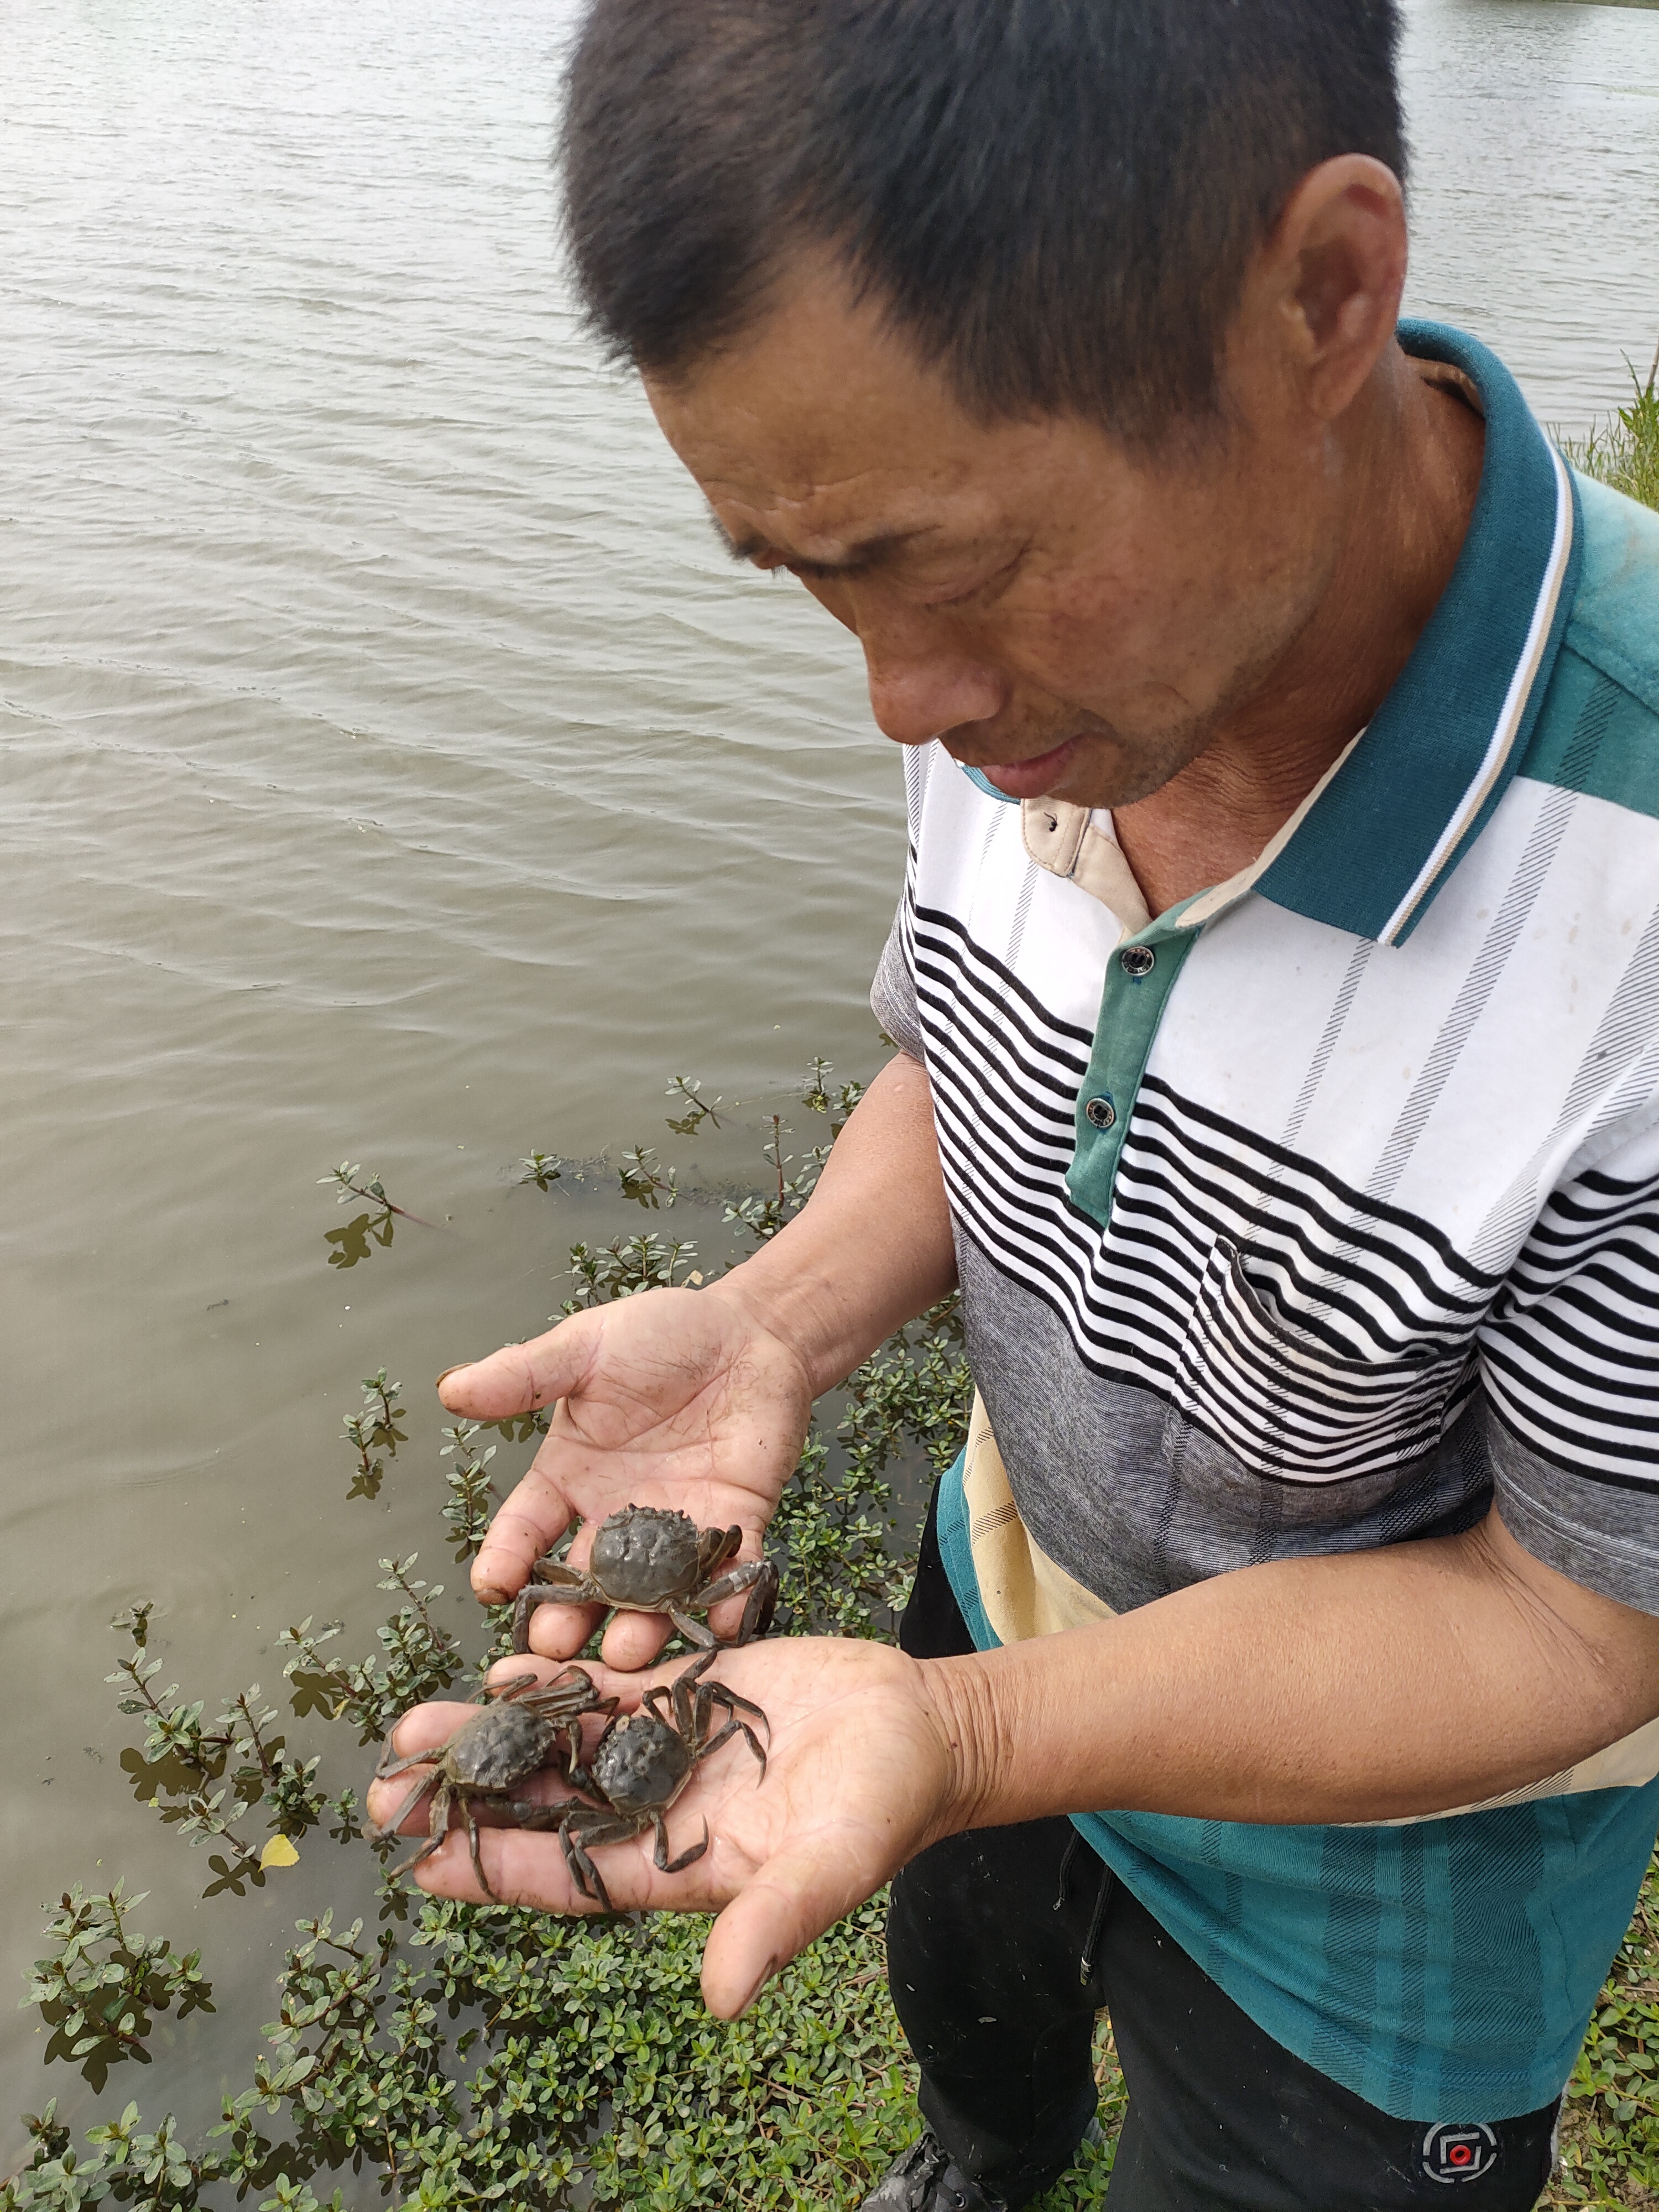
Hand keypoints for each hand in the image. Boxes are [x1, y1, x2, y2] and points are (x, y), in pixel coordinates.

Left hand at [365, 1636, 963, 2017]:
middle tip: (385, 1784)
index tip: (419, 1862)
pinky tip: (505, 1666)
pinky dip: (559, 1678)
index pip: (570, 1873)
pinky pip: (610, 1687)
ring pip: (565, 1743)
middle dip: (470, 1795)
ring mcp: (671, 1746)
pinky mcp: (692, 1689)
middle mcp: (660, 1807)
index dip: (495, 1870)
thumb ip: (775, 1923)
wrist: (925, 1729)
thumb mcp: (831, 1867)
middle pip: (547, 1805)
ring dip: (496, 1734)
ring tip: (417, 1721)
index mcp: (679, 1863)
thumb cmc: (882, 1806)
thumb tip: (722, 1999)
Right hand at [439, 1282, 814, 1667]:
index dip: (506, 1559)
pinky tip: (721, 1623)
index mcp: (570, 1477)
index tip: (490, 1588)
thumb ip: (524, 1375)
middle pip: (581, 1581)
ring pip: (649, 1593)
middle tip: (553, 1649)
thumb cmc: (662, 1334)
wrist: (748, 1332)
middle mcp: (615, 1517)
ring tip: (629, 1654)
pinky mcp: (734, 1528)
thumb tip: (450, 1389)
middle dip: (565, 1618)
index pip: (526, 1529)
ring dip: (639, 1627)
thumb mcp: (586, 1349)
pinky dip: (725, 1600)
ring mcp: (674, 1529)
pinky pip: (727, 1575)